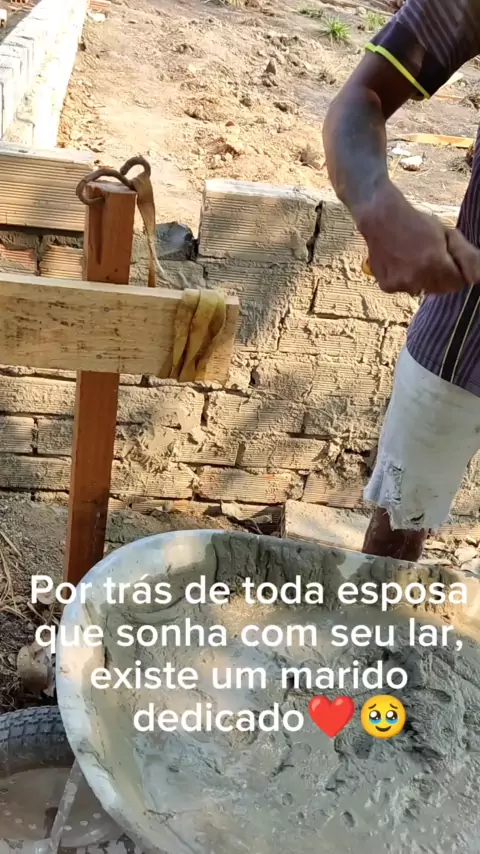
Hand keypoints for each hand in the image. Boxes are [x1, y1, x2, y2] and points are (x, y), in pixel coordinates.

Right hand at [357, 182, 479, 295]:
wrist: (380, 218)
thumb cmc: (416, 222)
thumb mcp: (446, 233)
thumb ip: (466, 256)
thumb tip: (478, 279)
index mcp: (435, 263)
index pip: (456, 284)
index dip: (453, 271)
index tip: (445, 259)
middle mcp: (418, 278)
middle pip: (439, 289)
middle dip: (438, 276)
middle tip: (427, 256)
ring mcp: (401, 284)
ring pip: (420, 290)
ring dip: (420, 279)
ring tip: (410, 258)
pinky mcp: (387, 286)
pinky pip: (403, 288)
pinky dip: (402, 279)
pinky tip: (398, 262)